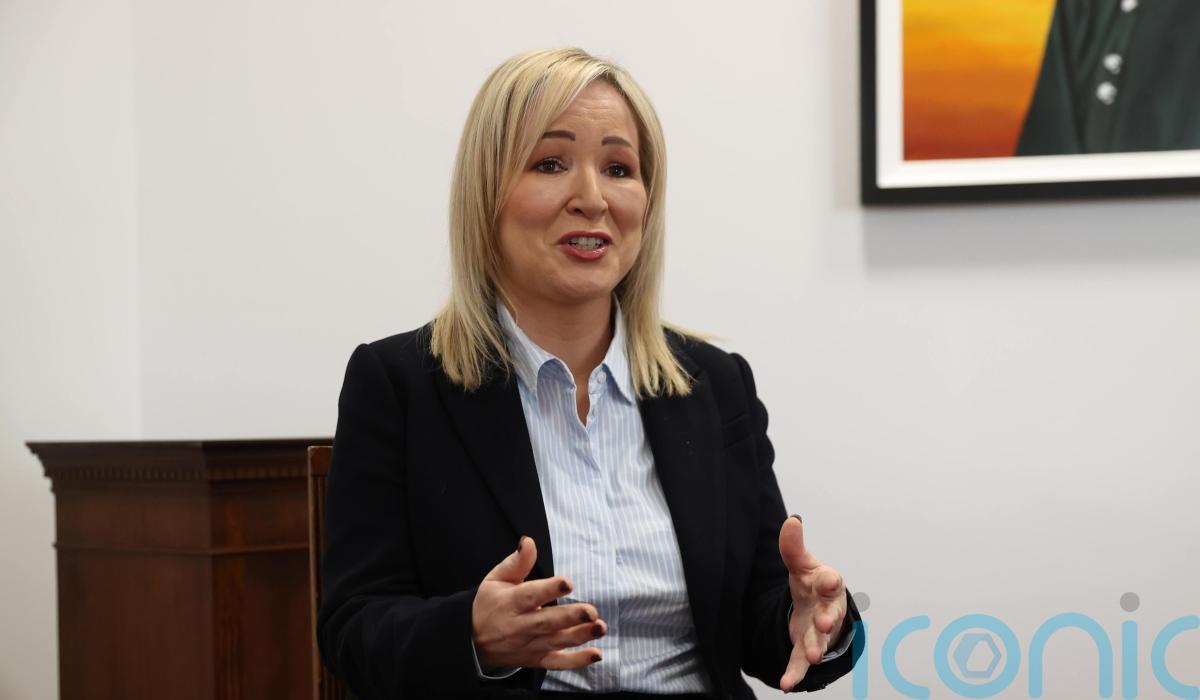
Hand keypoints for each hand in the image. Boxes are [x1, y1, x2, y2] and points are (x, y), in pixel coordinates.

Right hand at [471, 536, 606, 671]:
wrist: (470, 641)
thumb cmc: (488, 604)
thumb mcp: (495, 579)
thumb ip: (516, 562)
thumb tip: (529, 541)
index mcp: (509, 603)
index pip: (529, 595)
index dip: (548, 589)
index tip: (567, 582)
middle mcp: (519, 626)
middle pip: (546, 622)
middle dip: (569, 617)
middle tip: (590, 611)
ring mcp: (528, 645)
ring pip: (555, 642)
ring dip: (579, 636)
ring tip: (599, 627)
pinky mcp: (535, 659)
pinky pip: (556, 663)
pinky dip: (576, 661)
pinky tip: (595, 654)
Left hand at [778, 515, 846, 691]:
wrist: (818, 609)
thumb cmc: (812, 584)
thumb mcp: (802, 564)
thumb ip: (794, 546)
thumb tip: (791, 520)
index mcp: (827, 585)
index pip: (830, 581)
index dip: (830, 580)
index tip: (830, 578)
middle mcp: (827, 610)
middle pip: (829, 615)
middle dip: (828, 620)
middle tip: (825, 623)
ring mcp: (818, 632)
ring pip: (818, 641)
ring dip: (815, 648)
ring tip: (813, 657)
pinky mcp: (806, 649)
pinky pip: (800, 662)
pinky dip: (794, 674)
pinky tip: (786, 684)